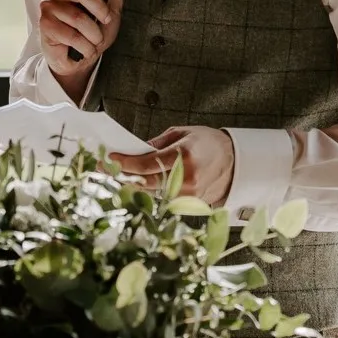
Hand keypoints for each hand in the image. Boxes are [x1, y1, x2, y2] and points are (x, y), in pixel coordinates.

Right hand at [39, 0, 130, 97]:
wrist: (80, 58)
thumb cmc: (93, 30)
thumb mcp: (110, 7)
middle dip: (100, 9)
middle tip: (106, 21)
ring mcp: (48, 5)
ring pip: (77, 17)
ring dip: (93, 34)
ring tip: (94, 40)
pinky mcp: (44, 24)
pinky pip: (71, 35)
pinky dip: (85, 46)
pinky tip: (84, 49)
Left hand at [111, 126, 234, 206]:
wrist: (233, 161)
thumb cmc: (207, 143)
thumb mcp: (181, 133)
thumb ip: (157, 144)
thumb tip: (134, 151)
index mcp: (184, 156)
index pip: (147, 164)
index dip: (126, 163)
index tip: (110, 158)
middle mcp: (186, 179)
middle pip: (145, 182)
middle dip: (122, 175)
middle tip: (104, 168)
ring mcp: (188, 195)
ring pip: (151, 193)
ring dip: (132, 184)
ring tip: (115, 175)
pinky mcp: (189, 205)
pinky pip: (162, 198)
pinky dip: (148, 191)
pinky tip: (135, 184)